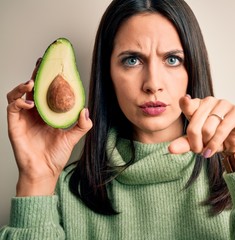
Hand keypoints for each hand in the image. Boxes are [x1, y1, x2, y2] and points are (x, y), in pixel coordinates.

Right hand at [6, 59, 92, 195]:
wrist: (45, 170)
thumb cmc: (56, 155)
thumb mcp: (73, 137)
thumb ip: (82, 124)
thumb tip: (86, 110)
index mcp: (47, 112)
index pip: (46, 90)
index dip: (49, 78)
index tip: (54, 65)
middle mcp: (34, 112)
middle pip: (32, 88)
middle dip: (36, 74)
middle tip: (42, 64)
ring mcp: (23, 117)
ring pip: (18, 94)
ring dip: (24, 86)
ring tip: (32, 83)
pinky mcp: (15, 124)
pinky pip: (12, 107)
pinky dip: (19, 101)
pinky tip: (29, 103)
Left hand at [168, 95, 234, 157]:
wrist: (234, 145)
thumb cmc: (213, 140)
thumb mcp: (196, 142)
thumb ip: (184, 143)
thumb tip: (170, 149)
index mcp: (197, 104)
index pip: (187, 104)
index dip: (186, 106)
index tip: (184, 100)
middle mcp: (209, 101)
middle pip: (195, 124)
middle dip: (195, 142)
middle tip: (198, 150)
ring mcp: (224, 104)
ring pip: (208, 128)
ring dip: (206, 143)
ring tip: (208, 149)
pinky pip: (222, 129)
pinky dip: (215, 143)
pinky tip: (211, 150)